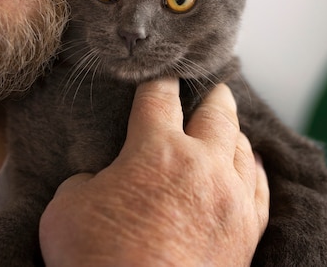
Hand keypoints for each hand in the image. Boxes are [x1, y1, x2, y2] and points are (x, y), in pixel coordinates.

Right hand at [39, 79, 268, 265]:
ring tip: (228, 125)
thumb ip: (87, 181)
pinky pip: (260, 186)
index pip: (159, 98)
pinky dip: (254, 168)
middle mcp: (202, 165)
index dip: (158, 83)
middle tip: (213, 87)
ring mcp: (231, 197)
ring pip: (242, 146)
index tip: (161, 78)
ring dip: (233, 131)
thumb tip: (103, 180)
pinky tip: (251, 164)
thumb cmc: (99, 261)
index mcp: (157, 150)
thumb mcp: (67, 209)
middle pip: (217, 113)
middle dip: (212, 95)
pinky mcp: (248, 230)